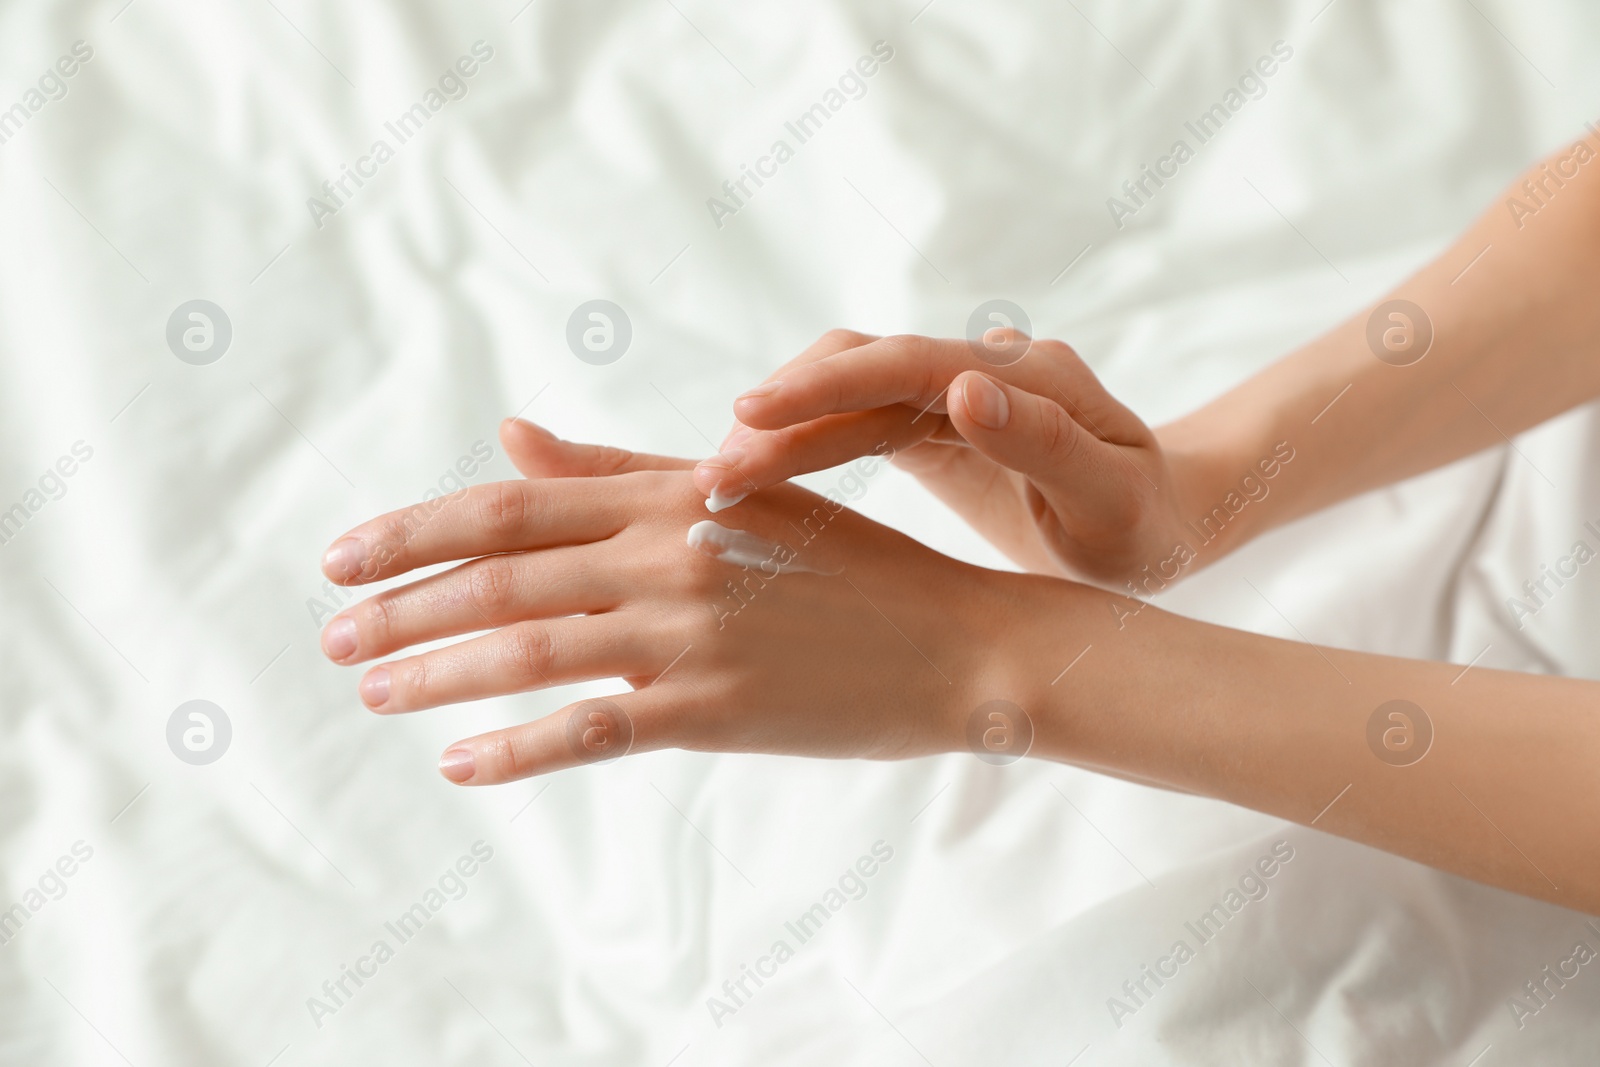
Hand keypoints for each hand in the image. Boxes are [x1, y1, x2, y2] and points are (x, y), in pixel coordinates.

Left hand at [315, 418, 1034, 783]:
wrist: (961, 641)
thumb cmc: (855, 566)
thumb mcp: (742, 496)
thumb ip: (621, 470)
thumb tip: (510, 439)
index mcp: (674, 493)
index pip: (513, 507)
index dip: (415, 531)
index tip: (342, 557)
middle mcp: (670, 553)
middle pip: (502, 576)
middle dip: (401, 607)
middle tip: (329, 635)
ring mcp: (692, 633)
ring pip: (530, 649)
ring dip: (436, 673)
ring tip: (370, 689)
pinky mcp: (717, 709)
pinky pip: (592, 730)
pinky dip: (516, 750)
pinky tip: (459, 765)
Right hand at [694, 330, 1211, 587]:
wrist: (1159, 520)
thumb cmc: (1143, 525)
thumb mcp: (1113, 499)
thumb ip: (1044, 445)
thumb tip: (962, 388)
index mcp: (1027, 376)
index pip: (906, 365)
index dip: (826, 387)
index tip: (751, 417)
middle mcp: (981, 367)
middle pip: (861, 367)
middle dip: (783, 411)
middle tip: (711, 472)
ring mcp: (950, 390)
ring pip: (847, 389)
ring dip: (782, 429)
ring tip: (716, 479)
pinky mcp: (929, 420)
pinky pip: (854, 419)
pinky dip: (803, 443)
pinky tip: (757, 476)